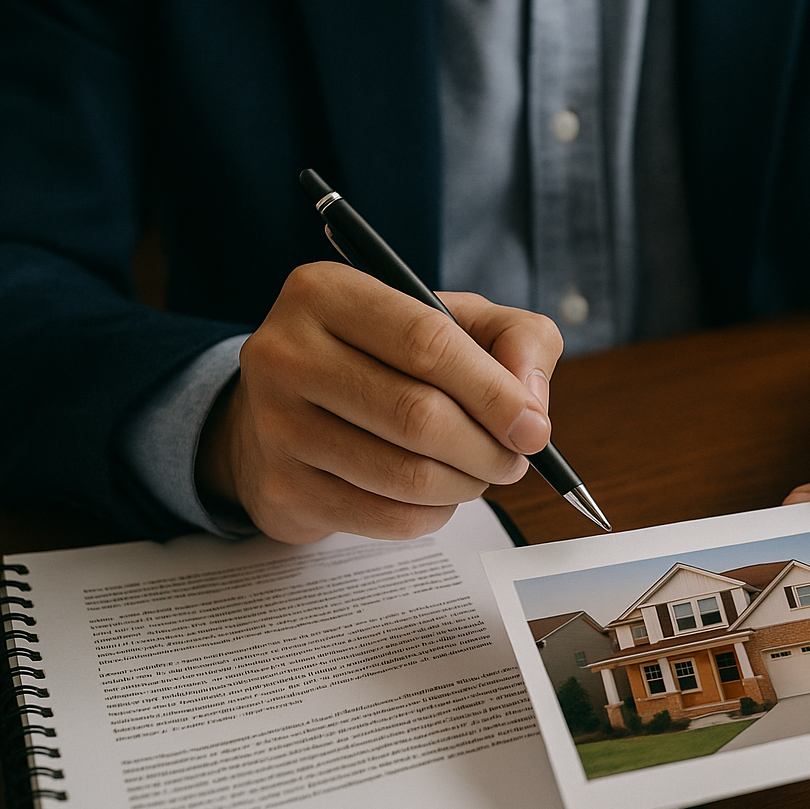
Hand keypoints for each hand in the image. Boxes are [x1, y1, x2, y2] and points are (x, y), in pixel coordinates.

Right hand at [196, 261, 562, 543]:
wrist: (289, 412)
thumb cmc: (385, 358)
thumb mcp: (454, 320)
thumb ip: (515, 337)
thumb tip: (531, 404)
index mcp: (327, 291)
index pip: (428, 342)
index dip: (494, 392)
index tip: (534, 427)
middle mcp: (286, 352)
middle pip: (418, 415)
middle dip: (487, 448)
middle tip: (514, 460)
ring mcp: (275, 425)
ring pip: (404, 475)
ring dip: (465, 485)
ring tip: (478, 474)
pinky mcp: (281, 488)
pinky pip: (384, 517)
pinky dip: (430, 515)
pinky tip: (436, 496)